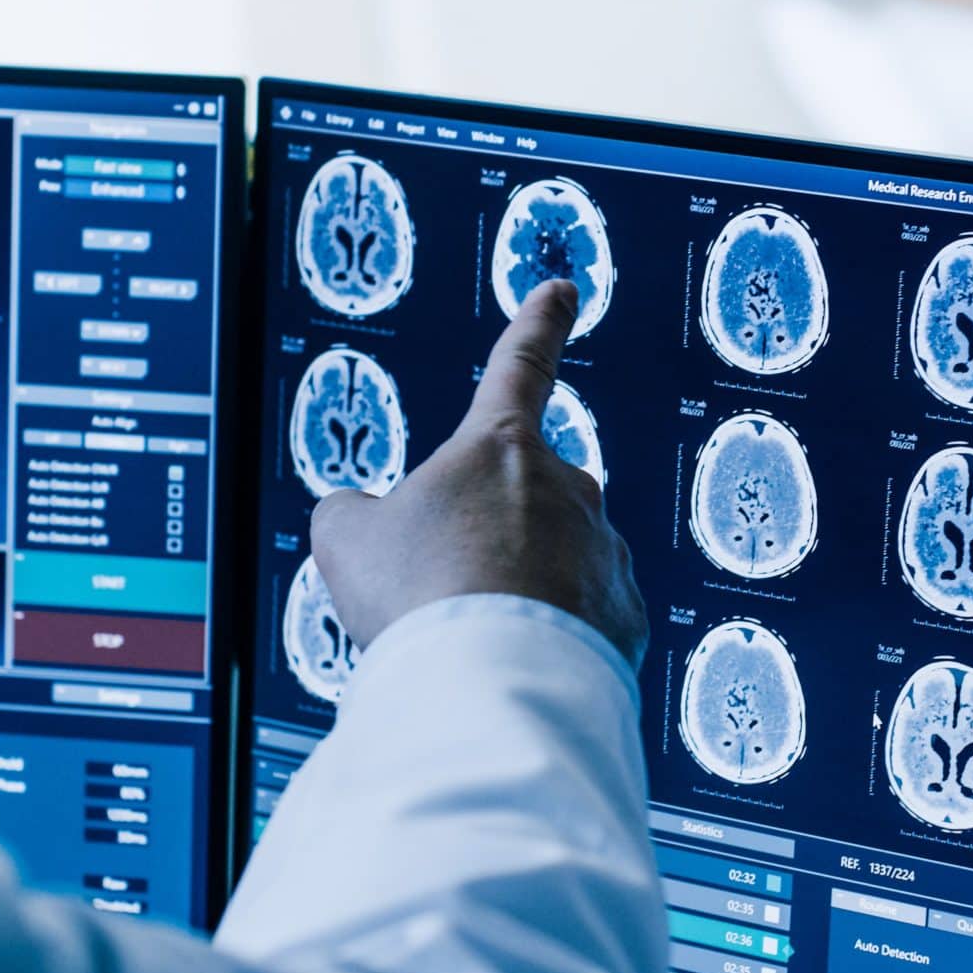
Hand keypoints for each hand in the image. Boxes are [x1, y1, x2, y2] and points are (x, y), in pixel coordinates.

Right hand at [311, 280, 649, 669]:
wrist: (489, 682)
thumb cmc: (418, 597)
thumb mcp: (346, 539)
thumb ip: (353, 514)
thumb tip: (362, 520)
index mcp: (500, 447)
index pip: (521, 365)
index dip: (539, 324)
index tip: (562, 290)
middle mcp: (568, 488)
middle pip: (522, 501)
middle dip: (487, 538)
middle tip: (441, 591)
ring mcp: (605, 551)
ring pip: (554, 565)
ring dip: (516, 594)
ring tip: (471, 640)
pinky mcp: (626, 617)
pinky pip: (583, 620)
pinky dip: (549, 640)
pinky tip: (512, 665)